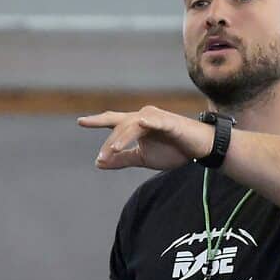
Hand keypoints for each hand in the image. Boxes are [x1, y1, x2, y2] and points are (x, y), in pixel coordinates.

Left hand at [78, 106, 213, 170]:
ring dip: (121, 138)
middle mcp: (143, 117)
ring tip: (112, 151)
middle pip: (119, 126)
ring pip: (132, 125)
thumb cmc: (173, 150)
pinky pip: (154, 122)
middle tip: (101, 158)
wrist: (200, 149)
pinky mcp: (169, 121)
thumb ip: (121, 159)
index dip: (96, 121)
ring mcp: (155, 117)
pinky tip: (141, 124)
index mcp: (136, 125)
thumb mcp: (142, 158)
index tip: (80, 121)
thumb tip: (99, 163)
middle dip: (109, 143)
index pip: (113, 121)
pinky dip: (145, 124)